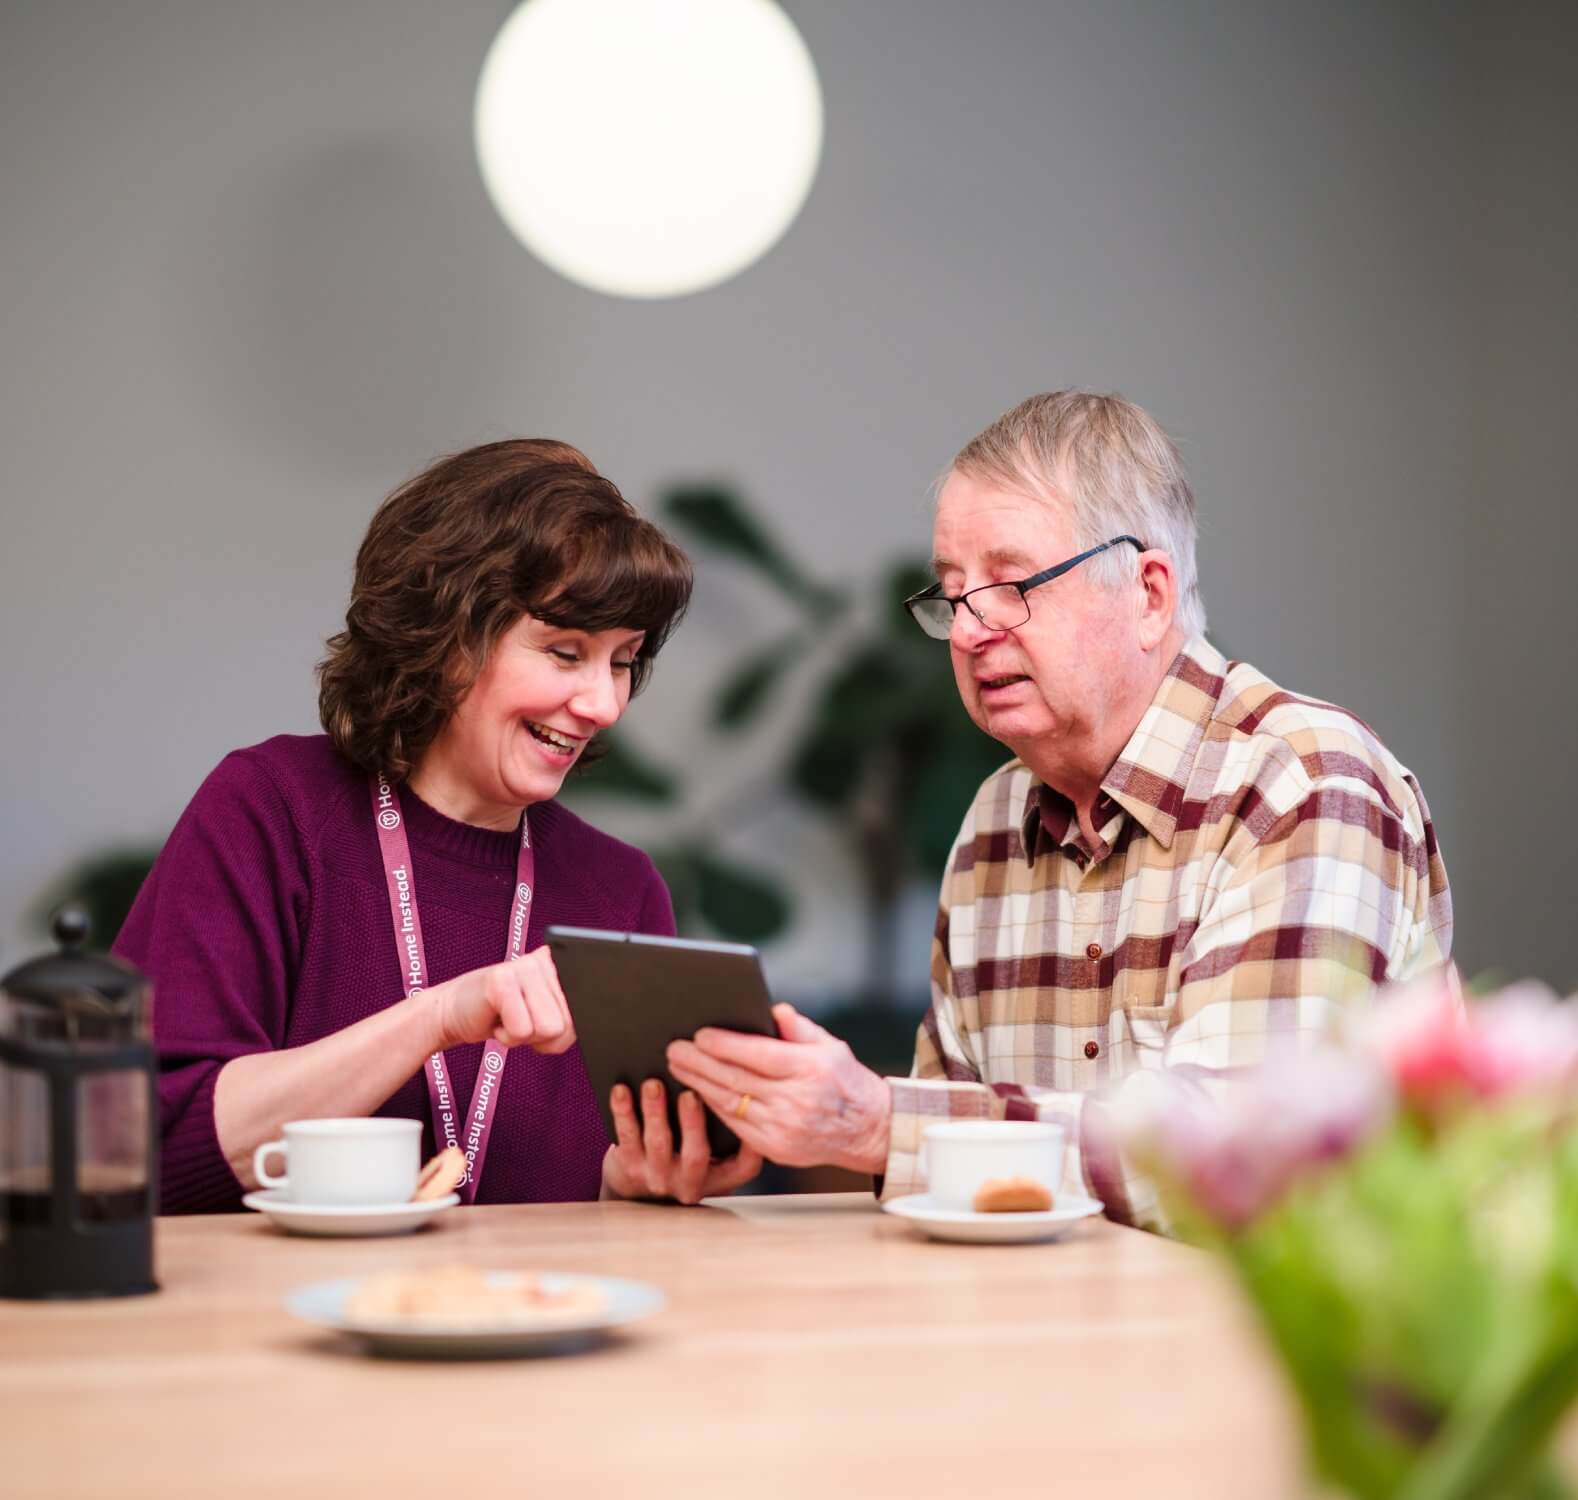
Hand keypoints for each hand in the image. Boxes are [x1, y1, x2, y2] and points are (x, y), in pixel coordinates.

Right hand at [426, 945, 575, 1055]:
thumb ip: (567, 1020)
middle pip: (568, 1025)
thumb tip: (577, 1024)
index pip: (587, 1011)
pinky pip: (522, 1031)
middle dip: (542, 1037)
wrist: (453, 1013)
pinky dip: (506, 1037)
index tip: (540, 1022)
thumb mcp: (543, 1018)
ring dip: (524, 1036)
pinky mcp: (501, 980)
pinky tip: (496, 1018)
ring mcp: (522, 966)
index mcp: (560, 967)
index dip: (563, 1031)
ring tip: (509, 1018)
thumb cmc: (500, 1016)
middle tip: (519, 1021)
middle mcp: (544, 961)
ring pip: (549, 1028)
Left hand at [602, 1079, 762, 1204]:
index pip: (744, 1167)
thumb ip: (728, 1128)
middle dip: (693, 1123)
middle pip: (696, 1155)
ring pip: (658, 1144)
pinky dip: (623, 1112)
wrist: (638, 1189)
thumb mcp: (715, 1153)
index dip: (752, 1146)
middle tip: (690, 1093)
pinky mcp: (629, 1168)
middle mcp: (690, 1182)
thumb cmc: (686, 1155)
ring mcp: (659, 1177)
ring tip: (653, 1085)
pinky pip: (627, 1138)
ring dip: (655, 1112)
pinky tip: (621, 1091)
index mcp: (719, 1178)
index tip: (748, 1113)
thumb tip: (734, 1079)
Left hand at [666, 1004, 892, 1174]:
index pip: (758, 1055)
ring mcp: (783, 1128)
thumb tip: (771, 1010)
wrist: (867, 1130)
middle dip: (700, 1063)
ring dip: (699, 1084)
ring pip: (730, 1103)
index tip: (699, 1034)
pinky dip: (713, 1106)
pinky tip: (698, 1091)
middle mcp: (795, 1101)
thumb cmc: (845, 1080)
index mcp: (810, 1070)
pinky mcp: (774, 1149)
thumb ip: (798, 1027)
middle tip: (674, 1049)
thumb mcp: (830, 1045)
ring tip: (678, 1067)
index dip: (725, 1045)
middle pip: (736, 1079)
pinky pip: (735, 1125)